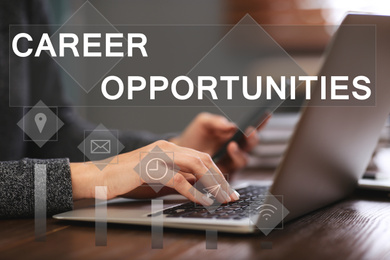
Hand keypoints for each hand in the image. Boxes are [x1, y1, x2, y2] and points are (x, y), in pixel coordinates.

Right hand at [70, 140, 239, 205]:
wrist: (97, 176)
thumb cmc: (126, 178)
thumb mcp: (156, 177)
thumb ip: (177, 178)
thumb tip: (200, 186)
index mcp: (169, 147)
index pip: (201, 157)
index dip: (218, 173)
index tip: (227, 188)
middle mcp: (166, 148)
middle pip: (203, 160)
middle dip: (221, 179)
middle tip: (231, 195)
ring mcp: (158, 156)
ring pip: (196, 166)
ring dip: (212, 184)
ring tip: (222, 198)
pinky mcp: (149, 168)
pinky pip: (178, 180)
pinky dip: (194, 192)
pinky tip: (202, 201)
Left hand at [170, 112, 267, 172]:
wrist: (178, 154)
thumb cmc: (193, 137)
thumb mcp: (203, 123)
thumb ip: (217, 122)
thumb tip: (232, 125)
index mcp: (233, 134)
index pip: (250, 128)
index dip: (260, 123)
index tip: (265, 116)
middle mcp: (235, 148)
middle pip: (250, 145)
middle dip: (252, 138)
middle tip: (249, 132)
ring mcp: (229, 162)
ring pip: (242, 160)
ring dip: (239, 153)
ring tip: (231, 145)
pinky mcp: (221, 174)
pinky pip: (230, 173)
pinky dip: (228, 167)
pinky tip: (220, 160)